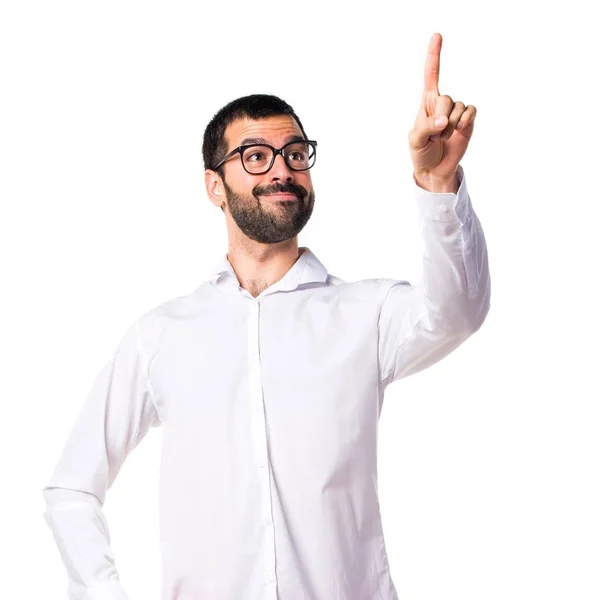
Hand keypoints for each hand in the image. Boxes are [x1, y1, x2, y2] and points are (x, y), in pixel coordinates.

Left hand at [409, 33, 476, 185]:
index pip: (431, 75)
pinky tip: (459, 131)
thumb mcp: (415, 140)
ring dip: (451, 126)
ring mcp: (456, 111)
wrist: (434, 169)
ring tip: (444, 138)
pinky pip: (471, 111)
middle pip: (446, 99)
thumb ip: (426, 127)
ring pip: (458, 107)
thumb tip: (444, 120)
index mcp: (427, 103)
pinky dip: (465, 122)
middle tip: (436, 135)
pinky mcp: (468, 120)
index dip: (434, 55)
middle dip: (441, 119)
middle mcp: (442, 103)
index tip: (437, 35)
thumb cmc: (421, 152)